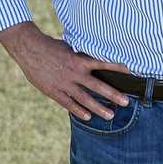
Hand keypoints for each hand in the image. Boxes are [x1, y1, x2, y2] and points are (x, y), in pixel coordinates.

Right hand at [0, 22, 130, 120]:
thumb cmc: (53, 46)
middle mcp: (75, 73)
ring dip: (98, 108)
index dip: (119, 68)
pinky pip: (68, 103)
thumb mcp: (71, 47)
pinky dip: (78, 111)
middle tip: (127, 102)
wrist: (29, 49)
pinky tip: (88, 117)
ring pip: (85, 99)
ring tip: (111, 115)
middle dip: (113, 95)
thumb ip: (84, 55)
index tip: (134, 72)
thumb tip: (99, 54)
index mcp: (80, 59)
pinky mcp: (53, 91)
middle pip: (98, 86)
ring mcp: (64, 83)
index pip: (105, 64)